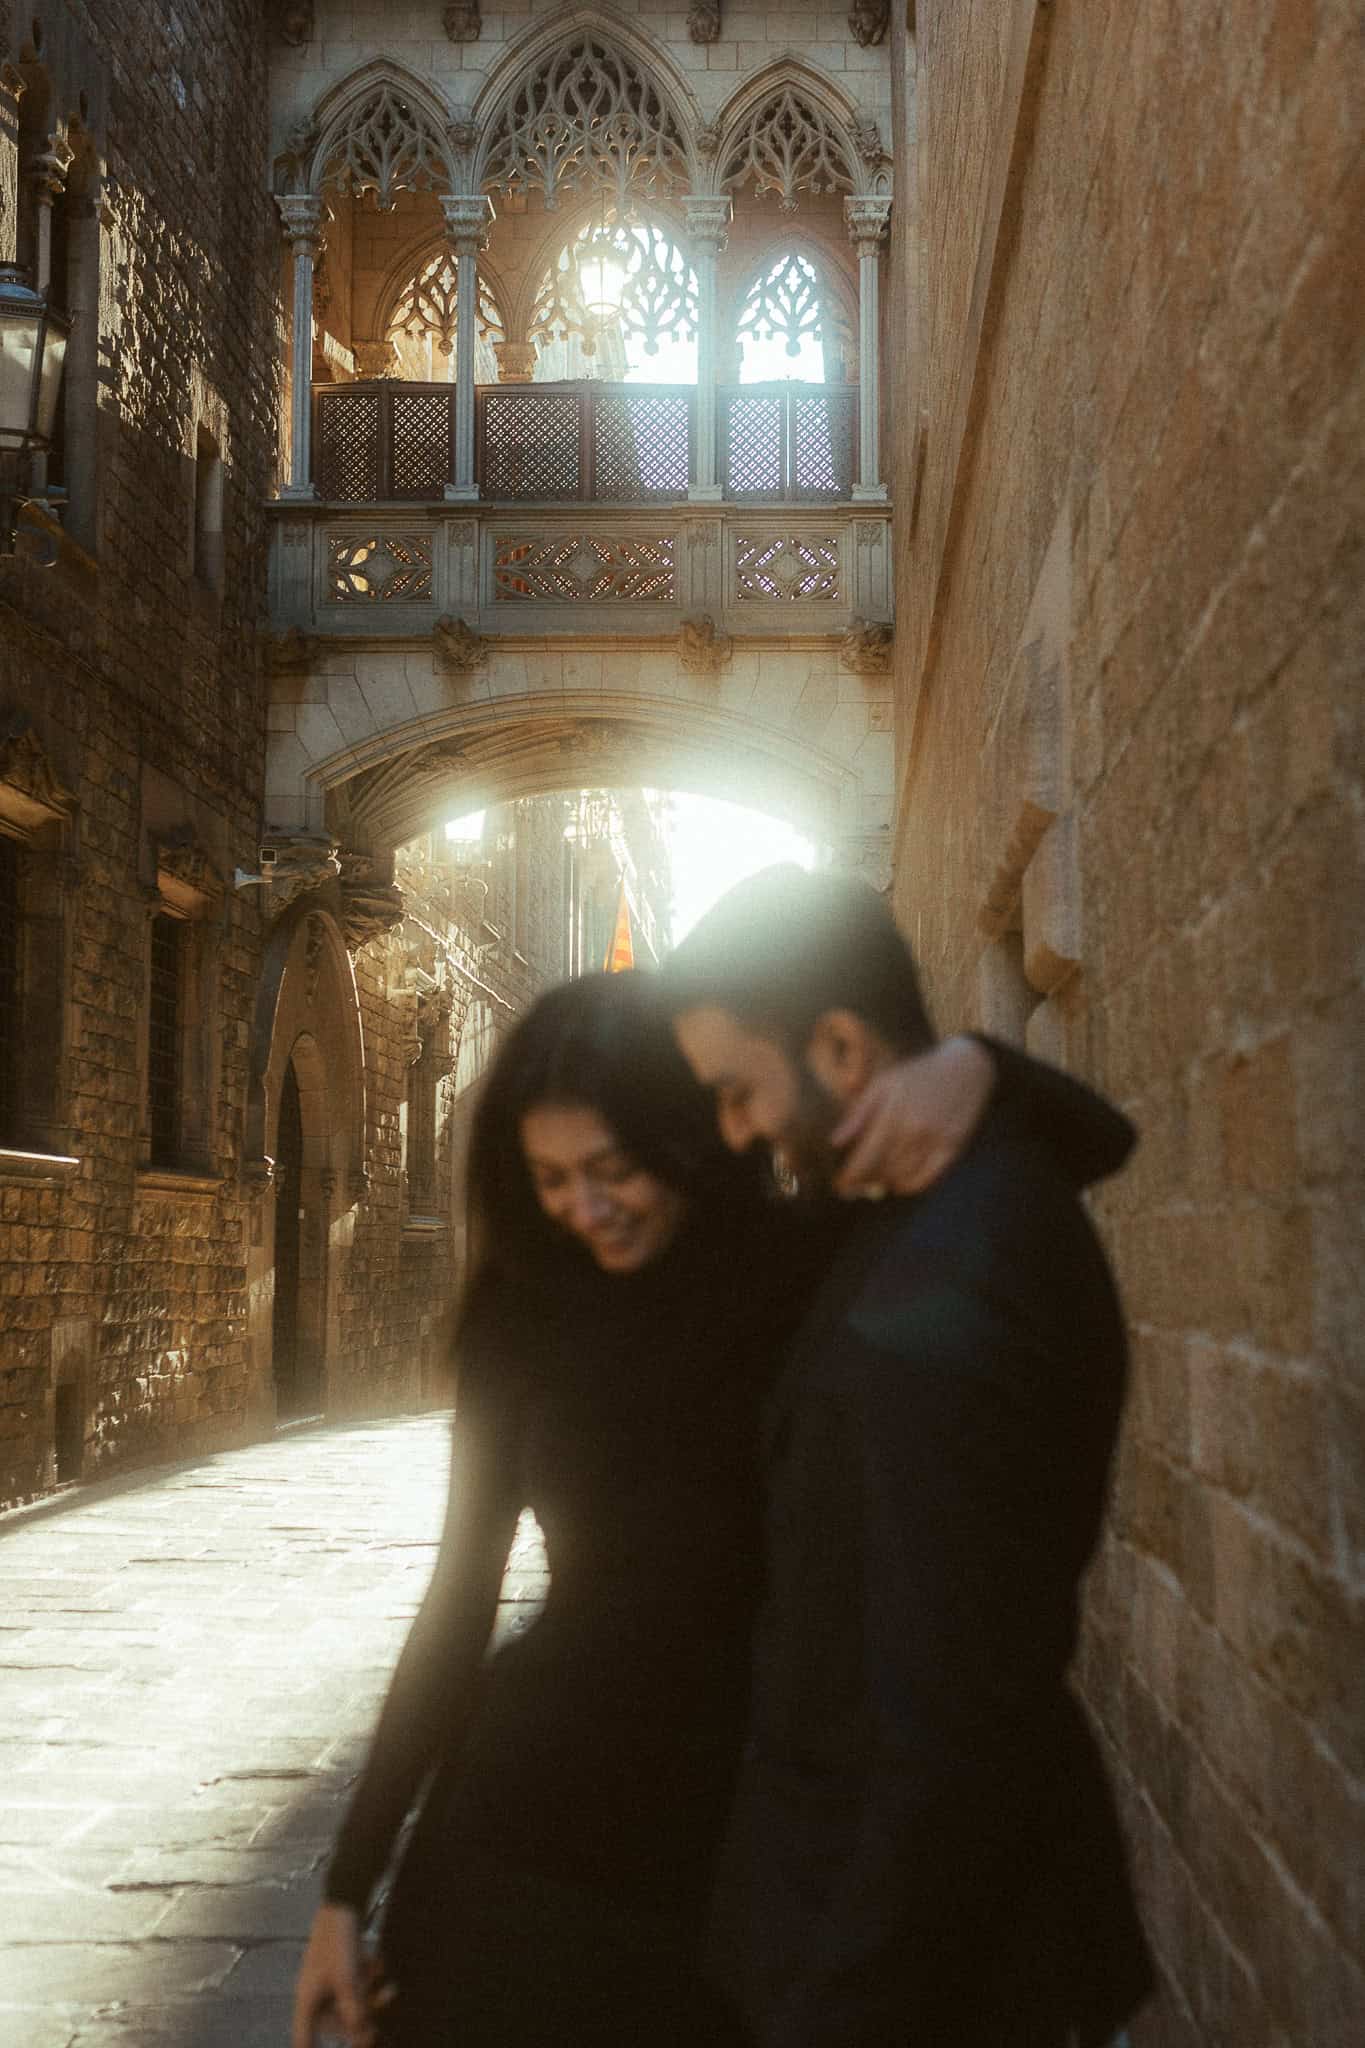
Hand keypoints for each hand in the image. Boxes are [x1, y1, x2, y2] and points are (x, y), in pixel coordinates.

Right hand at [292, 1903, 390, 2047]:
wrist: (344, 1900)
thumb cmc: (338, 1940)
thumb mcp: (347, 1979)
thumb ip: (354, 2010)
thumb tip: (361, 2037)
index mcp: (308, 2002)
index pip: (304, 2040)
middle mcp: (316, 1994)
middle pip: (336, 2024)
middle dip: (360, 2022)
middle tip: (377, 2028)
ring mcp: (329, 1980)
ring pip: (351, 2003)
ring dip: (370, 1999)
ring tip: (388, 1990)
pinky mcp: (341, 1967)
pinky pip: (356, 1984)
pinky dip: (368, 1979)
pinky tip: (377, 1965)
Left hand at [832, 1035, 995, 1197]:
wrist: (965, 1068)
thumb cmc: (917, 1075)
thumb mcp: (883, 1084)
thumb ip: (858, 1114)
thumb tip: (835, 1143)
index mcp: (894, 1113)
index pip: (865, 1157)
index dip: (849, 1177)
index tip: (839, 1185)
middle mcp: (916, 1130)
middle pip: (882, 1171)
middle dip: (864, 1181)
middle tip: (853, 1185)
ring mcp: (936, 1142)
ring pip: (901, 1178)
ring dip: (884, 1183)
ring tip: (874, 1180)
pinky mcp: (953, 1149)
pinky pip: (926, 1180)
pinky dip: (908, 1186)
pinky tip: (898, 1182)